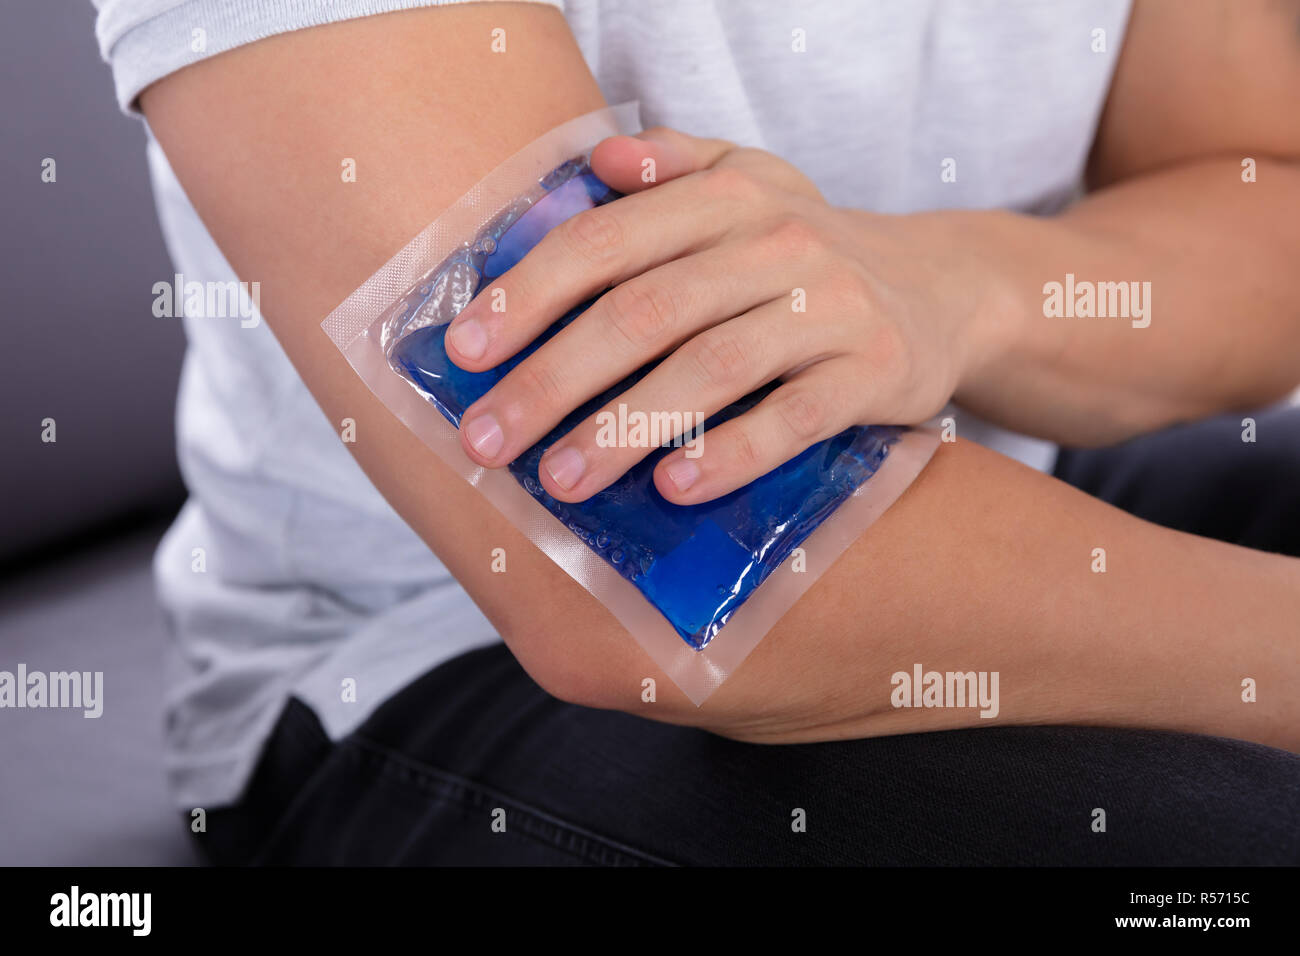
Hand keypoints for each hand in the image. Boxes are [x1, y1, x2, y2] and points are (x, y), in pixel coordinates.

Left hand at [446, 127, 1004, 502]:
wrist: (942, 289)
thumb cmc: (810, 252)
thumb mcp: (750, 184)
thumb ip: (675, 164)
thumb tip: (598, 161)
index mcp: (727, 198)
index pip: (607, 242)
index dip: (529, 295)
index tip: (465, 353)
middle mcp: (778, 243)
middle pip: (646, 312)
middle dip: (555, 379)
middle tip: (489, 439)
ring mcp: (831, 308)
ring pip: (713, 367)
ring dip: (626, 428)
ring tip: (562, 479)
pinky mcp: (873, 373)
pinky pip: (795, 417)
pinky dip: (733, 453)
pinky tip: (675, 488)